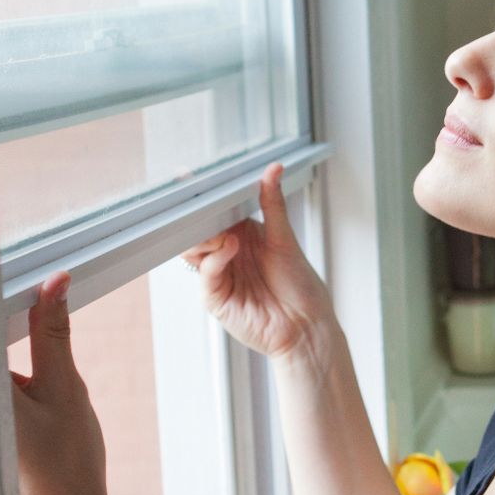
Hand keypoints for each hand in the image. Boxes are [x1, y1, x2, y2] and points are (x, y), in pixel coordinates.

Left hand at [9, 272, 113, 494]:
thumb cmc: (67, 470)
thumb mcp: (66, 389)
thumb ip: (53, 333)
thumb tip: (55, 284)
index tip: (17, 270)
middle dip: (6, 324)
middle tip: (43, 306)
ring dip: (4, 354)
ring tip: (39, 375)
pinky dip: (1, 382)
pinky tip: (28, 398)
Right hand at [182, 162, 335, 359]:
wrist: (306, 326)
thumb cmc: (300, 285)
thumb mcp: (285, 237)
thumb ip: (272, 203)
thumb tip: (273, 168)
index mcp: (242, 235)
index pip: (215, 212)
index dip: (202, 197)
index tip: (187, 177)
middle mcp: (228, 253)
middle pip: (198, 230)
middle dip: (198, 217)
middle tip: (205, 207)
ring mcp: (220, 275)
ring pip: (194, 251)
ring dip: (205, 237)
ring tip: (226, 235)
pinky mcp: (217, 298)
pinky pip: (205, 274)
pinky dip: (214, 258)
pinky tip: (230, 249)